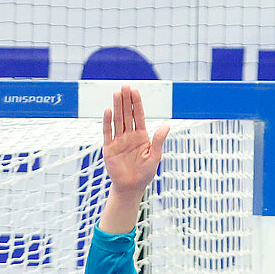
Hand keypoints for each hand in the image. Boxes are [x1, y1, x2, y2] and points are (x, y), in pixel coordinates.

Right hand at [101, 85, 169, 201]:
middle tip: (125, 87)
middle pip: (127, 114)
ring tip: (116, 93)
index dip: (137, 104)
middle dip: (126, 101)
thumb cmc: (145, 173)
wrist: (131, 186)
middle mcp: (129, 136)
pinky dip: (107, 121)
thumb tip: (166, 125)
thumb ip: (158, 140)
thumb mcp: (154, 156)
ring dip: (117, 107)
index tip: (135, 91)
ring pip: (118, 120)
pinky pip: (108, 132)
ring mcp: (118, 140)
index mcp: (141, 136)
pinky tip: (108, 110)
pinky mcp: (109, 147)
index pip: (138, 116)